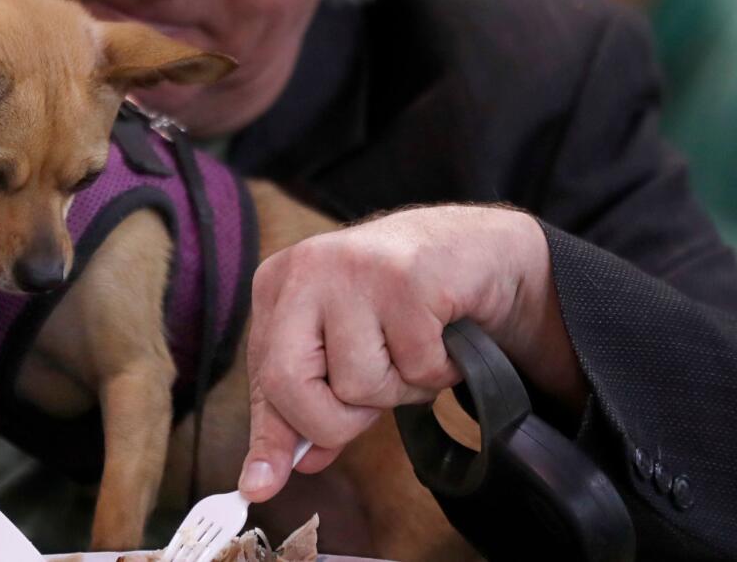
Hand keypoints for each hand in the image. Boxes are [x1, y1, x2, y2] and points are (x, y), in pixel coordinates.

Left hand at [238, 205, 581, 501]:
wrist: (477, 250)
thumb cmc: (400, 308)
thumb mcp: (340, 355)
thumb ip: (304, 409)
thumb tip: (266, 477)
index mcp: (277, 287)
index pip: (263, 378)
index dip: (271, 437)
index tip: (259, 486)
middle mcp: (305, 270)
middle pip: (288, 384)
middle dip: (336, 420)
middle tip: (375, 399)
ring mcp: (354, 269)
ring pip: (359, 383)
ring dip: (400, 387)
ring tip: (413, 346)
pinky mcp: (408, 278)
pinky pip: (417, 368)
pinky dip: (439, 369)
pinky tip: (441, 334)